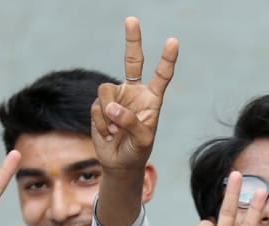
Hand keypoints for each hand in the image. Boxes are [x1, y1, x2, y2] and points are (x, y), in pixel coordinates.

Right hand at [91, 17, 177, 175]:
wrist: (119, 162)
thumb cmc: (137, 150)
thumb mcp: (142, 140)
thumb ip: (130, 122)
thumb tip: (112, 107)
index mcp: (152, 98)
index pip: (161, 76)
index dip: (166, 59)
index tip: (173, 41)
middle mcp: (134, 92)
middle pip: (132, 60)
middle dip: (132, 40)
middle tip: (132, 19)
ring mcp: (116, 97)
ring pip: (106, 92)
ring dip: (109, 115)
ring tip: (116, 131)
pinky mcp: (100, 105)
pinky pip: (96, 108)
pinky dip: (101, 124)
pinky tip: (108, 133)